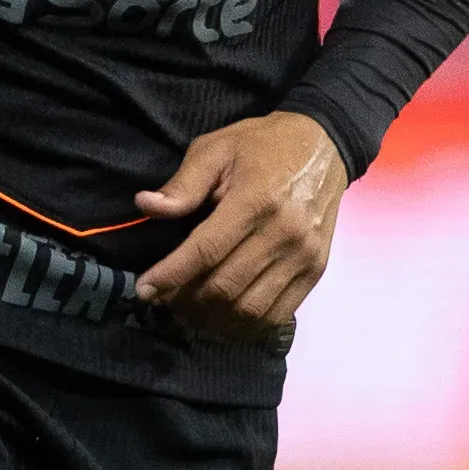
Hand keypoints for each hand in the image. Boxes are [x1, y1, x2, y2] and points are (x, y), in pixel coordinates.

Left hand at [132, 111, 345, 339]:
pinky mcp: (315, 271)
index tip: (144, 289)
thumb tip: (145, 206)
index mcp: (256, 199)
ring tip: (188, 310)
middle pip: (225, 286)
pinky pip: (276, 314)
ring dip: (212, 319)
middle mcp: (283, 233)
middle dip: (185, 300)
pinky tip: (222, 317)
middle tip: (163, 299)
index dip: (170, 275)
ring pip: (249, 309)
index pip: (205, 251)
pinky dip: (245, 324)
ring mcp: (303, 256)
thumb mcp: (217, 148)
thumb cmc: (262, 145)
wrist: (324, 145)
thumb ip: (184, 183)